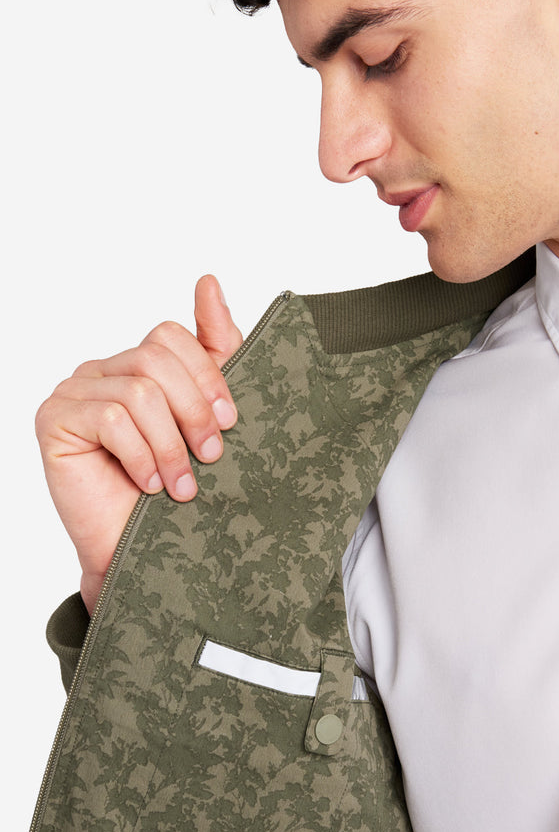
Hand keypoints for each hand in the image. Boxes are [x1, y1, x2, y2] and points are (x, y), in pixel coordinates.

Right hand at [35, 275, 243, 614]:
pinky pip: (111, 417)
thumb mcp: (209, 412)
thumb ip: (214, 348)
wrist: (143, 550)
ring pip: (139, 391)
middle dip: (195, 411)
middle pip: (157, 358)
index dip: (208, 376)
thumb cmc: (179, 484)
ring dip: (171, 444)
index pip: (172, 336)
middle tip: (213, 456)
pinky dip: (140, 455)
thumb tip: (208, 280)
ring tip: (182, 484)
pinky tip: (147, 484)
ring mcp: (74, 391)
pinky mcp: (54, 419)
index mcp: (140, 364)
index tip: (231, 420)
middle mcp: (103, 369)